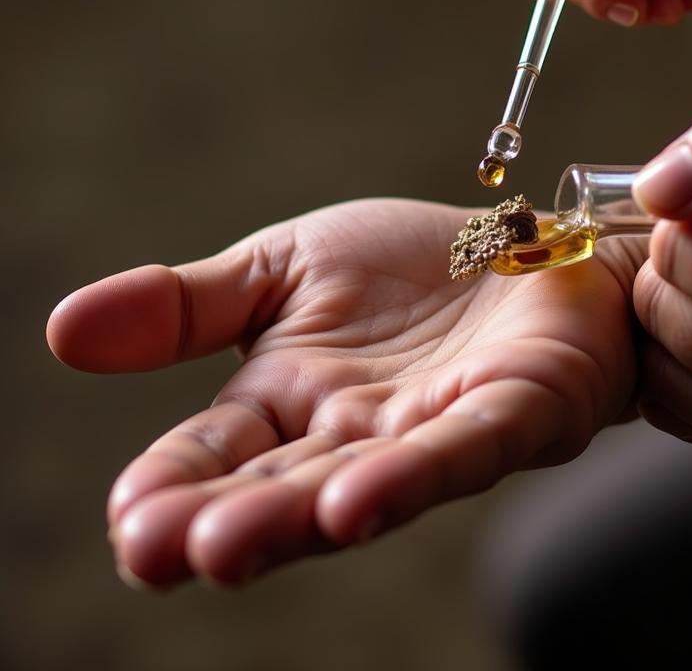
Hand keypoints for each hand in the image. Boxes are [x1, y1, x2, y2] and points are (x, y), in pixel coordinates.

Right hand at [47, 200, 639, 585]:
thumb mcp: (285, 267)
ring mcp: (433, 429)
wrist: (525, 245)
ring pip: (362, 482)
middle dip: (223, 518)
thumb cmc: (410, 268)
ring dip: (298, 514)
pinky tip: (357, 500)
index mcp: (291, 398)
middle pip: (282, 484)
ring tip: (233, 542)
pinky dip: (412, 473)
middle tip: (159, 550)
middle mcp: (355, 432)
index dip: (173, 482)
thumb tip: (62, 328)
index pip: (217, 451)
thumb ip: (188, 305)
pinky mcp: (514, 411)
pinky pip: (461, 448)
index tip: (129, 517)